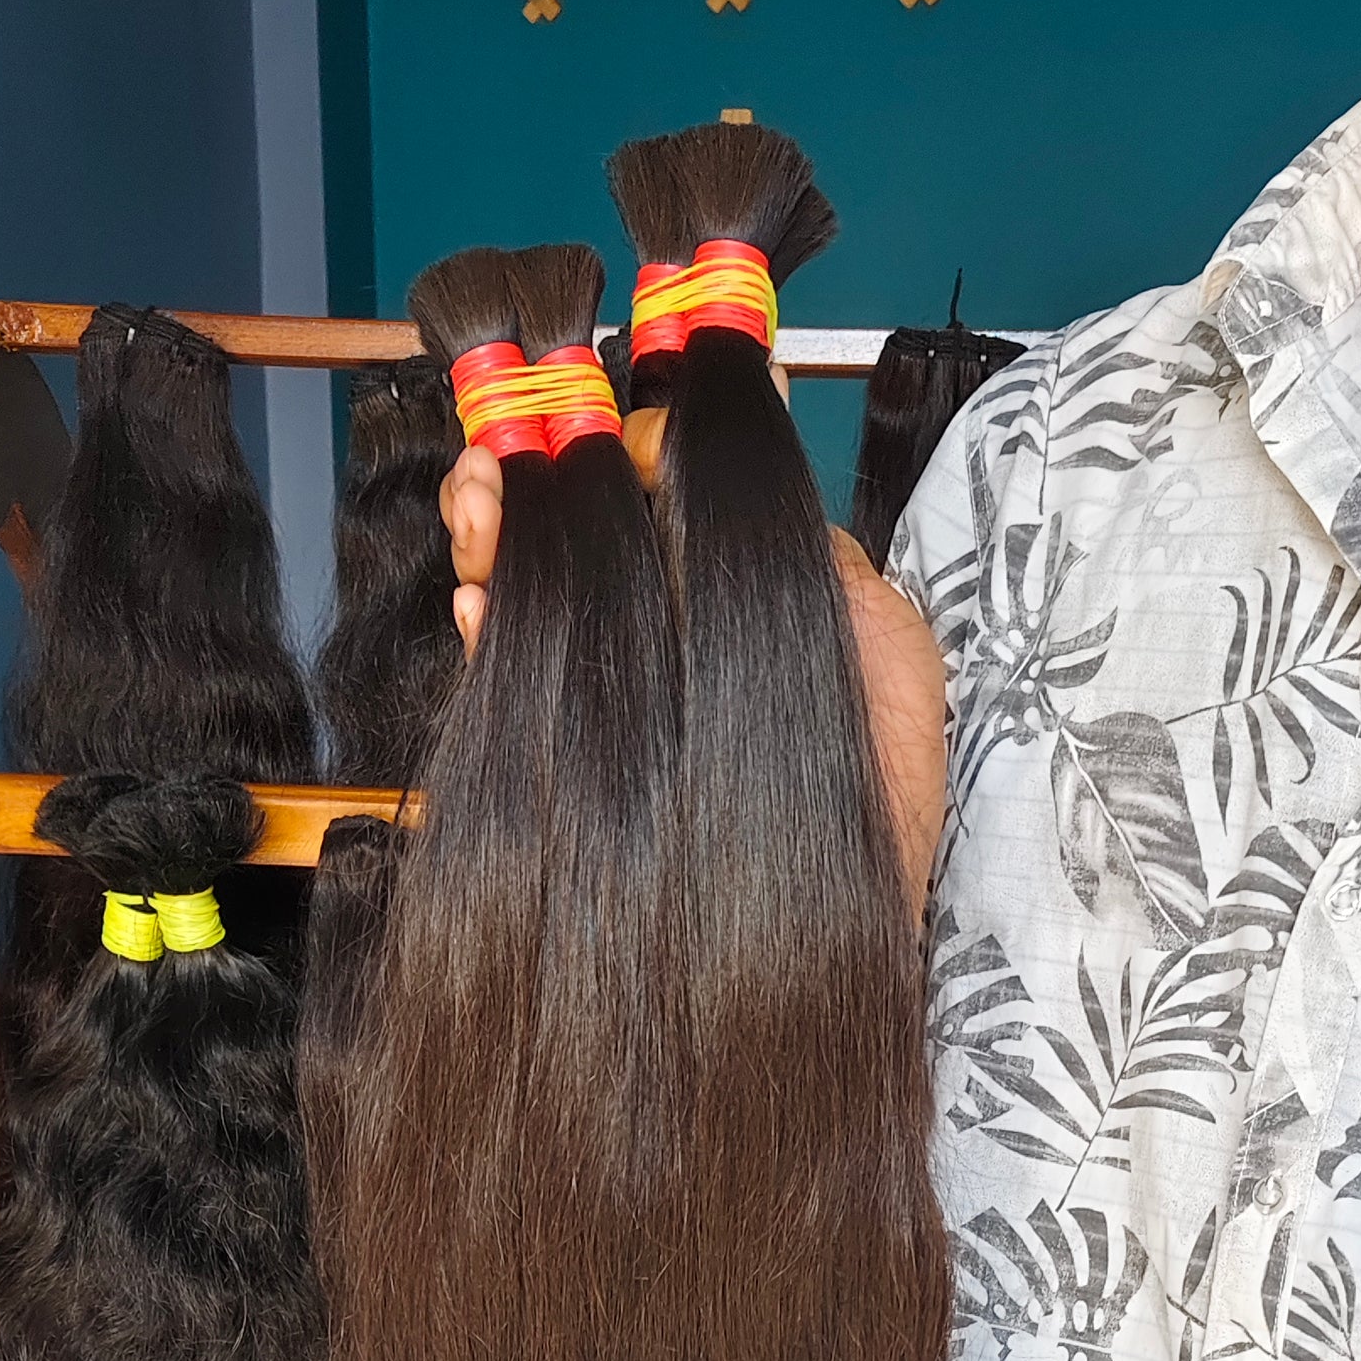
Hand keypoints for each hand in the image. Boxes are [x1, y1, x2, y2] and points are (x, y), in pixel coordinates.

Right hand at [439, 446, 946, 913]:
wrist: (828, 930)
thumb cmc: (873, 802)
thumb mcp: (884, 644)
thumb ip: (818, 549)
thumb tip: (751, 456)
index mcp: (738, 595)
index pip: (662, 497)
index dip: (622, 451)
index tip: (600, 431)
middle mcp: (673, 637)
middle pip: (587, 533)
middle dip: (533, 485)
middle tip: (496, 466)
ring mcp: (624, 694)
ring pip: (543, 593)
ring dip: (498, 539)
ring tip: (476, 509)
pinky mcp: (583, 754)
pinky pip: (519, 680)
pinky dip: (490, 632)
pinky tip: (483, 605)